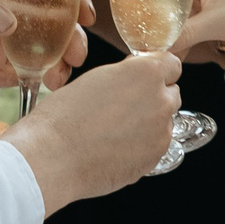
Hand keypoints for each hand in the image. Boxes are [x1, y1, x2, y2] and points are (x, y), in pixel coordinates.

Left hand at [0, 0, 94, 89]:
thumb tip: (9, 23)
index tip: (84, 15)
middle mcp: (12, 8)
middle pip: (55, 21)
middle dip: (71, 38)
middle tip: (75, 55)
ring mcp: (7, 38)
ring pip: (44, 50)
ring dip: (55, 65)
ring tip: (55, 80)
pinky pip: (19, 73)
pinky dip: (17, 78)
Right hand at [3, 51, 182, 212]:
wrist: (52, 157)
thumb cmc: (64, 115)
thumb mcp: (97, 78)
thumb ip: (127, 75)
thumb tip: (138, 78)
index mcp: (147, 73)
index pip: (172, 64)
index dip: (155, 70)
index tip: (142, 77)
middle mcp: (161, 101)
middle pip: (172, 94)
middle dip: (154, 97)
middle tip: (124, 106)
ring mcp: (161, 133)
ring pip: (164, 122)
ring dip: (148, 123)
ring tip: (114, 131)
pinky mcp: (155, 159)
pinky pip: (155, 146)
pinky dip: (141, 146)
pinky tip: (114, 148)